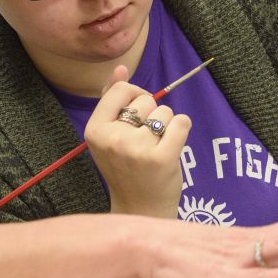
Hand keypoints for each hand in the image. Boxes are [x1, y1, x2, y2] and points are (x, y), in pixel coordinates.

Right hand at [84, 65, 190, 219]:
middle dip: (151, 115)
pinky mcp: (162, 158)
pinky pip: (182, 122)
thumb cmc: (125, 169)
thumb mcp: (108, 136)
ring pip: (165, 112)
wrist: (140, 209)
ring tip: (156, 148)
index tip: (138, 111)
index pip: (120, 90)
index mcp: (95, 131)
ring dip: (166, 125)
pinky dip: (182, 130)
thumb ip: (111, 100)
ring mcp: (137, 149)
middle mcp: (113, 139)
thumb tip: (120, 69)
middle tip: (144, 142)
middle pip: (145, 101)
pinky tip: (173, 147)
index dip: (135, 94)